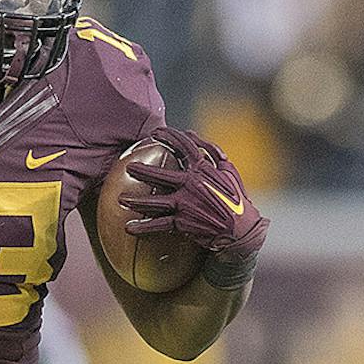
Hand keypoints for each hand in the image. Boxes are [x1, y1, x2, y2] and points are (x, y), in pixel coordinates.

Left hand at [122, 126, 267, 261]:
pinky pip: (159, 225)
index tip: (156, 133)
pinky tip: (129, 228)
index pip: (183, 146)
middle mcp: (191, 183)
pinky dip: (143, 228)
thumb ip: (213, 154)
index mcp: (203, 169)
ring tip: (121, 199)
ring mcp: (185, 203)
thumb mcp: (230, 173)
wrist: (243, 230)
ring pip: (154, 201)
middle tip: (128, 167)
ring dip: (136, 200)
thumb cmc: (238, 201)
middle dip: (142, 170)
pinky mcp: (183, 222)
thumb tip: (195, 137)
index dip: (168, 136)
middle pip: (160, 174)